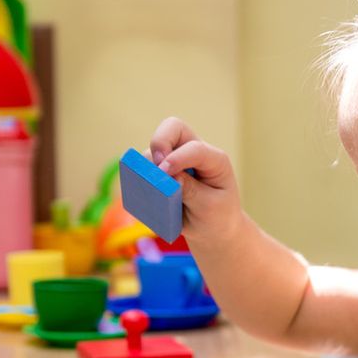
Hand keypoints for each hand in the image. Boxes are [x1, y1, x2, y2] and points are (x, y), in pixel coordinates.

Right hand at [149, 117, 243, 242]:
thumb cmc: (218, 215)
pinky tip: (142, 193)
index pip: (195, 148)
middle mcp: (193, 153)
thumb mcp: (210, 207)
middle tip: (155, 166)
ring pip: (153, 150)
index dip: (178, 157)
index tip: (164, 173)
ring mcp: (175, 160)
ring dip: (147, 166)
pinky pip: (143, 167)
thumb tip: (169, 176)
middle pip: (173, 128)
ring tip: (149, 189)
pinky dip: (139, 176)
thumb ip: (190, 190)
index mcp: (214, 159)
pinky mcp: (160, 171)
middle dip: (159, 141)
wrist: (213, 229)